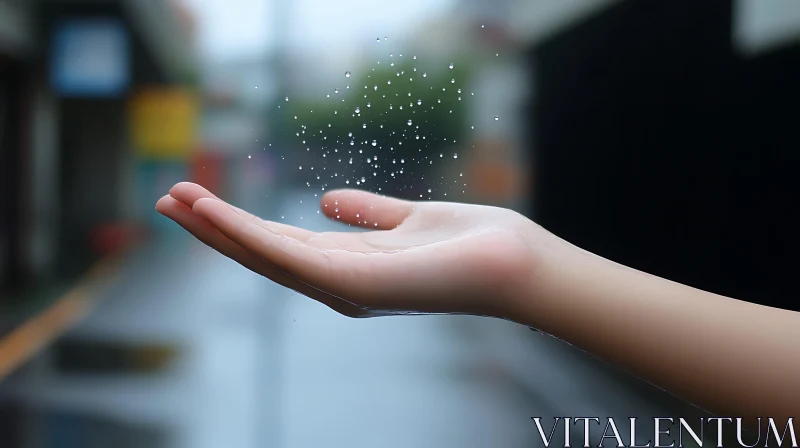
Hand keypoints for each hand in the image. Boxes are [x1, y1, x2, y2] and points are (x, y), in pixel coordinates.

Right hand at [156, 182, 551, 319]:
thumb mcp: (406, 220)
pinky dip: (247, 235)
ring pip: (265, 256)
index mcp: (347, 265)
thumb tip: (327, 201)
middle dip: (212, 228)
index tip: (199, 199)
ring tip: (176, 199)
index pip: (280, 243)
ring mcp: (342, 289)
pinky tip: (215, 213)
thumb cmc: (469, 244)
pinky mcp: (353, 286)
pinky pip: (289, 257)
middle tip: (166, 199)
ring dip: (217, 229)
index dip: (237, 224)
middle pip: (262, 253)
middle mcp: (337, 283)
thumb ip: (368, 213)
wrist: (513, 262)